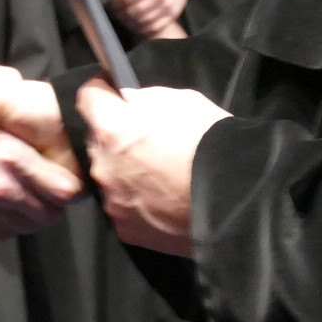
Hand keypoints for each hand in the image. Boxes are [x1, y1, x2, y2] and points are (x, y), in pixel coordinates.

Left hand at [75, 79, 228, 256]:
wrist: (235, 199)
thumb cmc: (209, 141)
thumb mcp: (179, 101)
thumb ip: (143, 100)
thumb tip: (128, 104)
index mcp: (111, 127)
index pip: (87, 96)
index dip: (101, 91)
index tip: (113, 93)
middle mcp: (102, 165)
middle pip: (95, 140)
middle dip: (113, 136)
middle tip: (144, 140)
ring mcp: (112, 201)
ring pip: (108, 177)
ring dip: (123, 171)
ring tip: (158, 176)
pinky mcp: (126, 230)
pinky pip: (123, 207)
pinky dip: (136, 202)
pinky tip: (162, 201)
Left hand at [110, 0, 189, 38]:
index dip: (116, 3)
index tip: (109, 4)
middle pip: (136, 11)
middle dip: (121, 14)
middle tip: (113, 14)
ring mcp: (167, 6)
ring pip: (145, 21)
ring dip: (130, 23)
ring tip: (121, 20)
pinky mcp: (172, 14)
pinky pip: (156, 27)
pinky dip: (144, 30)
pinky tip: (135, 27)